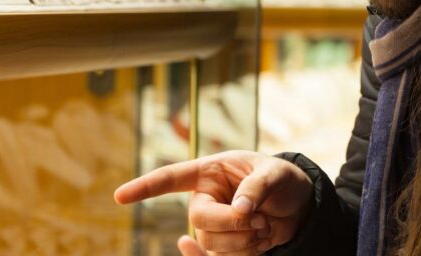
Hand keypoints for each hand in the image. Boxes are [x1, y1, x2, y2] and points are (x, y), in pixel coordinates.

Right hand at [114, 150, 313, 254]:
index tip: (120, 196)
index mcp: (212, 172)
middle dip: (229, 224)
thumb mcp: (276, 174)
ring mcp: (214, 223)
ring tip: (264, 226)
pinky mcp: (225, 244)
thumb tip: (240, 210)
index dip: (146, 187)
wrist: (301, 205)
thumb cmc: (284, 180)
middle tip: (259, 219)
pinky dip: (236, 254)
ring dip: (242, 240)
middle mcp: (207, 198)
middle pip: (198, 219)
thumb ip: (257, 188)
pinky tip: (204, 250)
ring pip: (211, 242)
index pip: (172, 178)